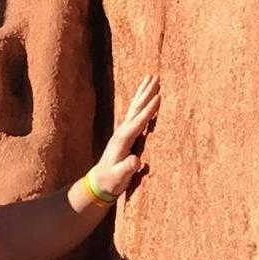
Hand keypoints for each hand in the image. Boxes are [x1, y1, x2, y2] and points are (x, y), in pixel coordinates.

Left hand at [91, 74, 161, 200]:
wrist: (99, 182)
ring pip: (135, 107)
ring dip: (143, 93)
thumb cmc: (111, 181)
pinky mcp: (125, 134)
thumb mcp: (119, 177)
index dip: (149, 110)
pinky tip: (144, 97)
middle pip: (136, 108)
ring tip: (151, 78)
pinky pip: (135, 113)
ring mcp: (122, 131)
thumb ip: (127, 168)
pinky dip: (141, 102)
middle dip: (146, 93)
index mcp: (123, 140)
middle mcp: (122, 132)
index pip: (138, 122)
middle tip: (156, 77)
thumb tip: (136, 161)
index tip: (159, 96)